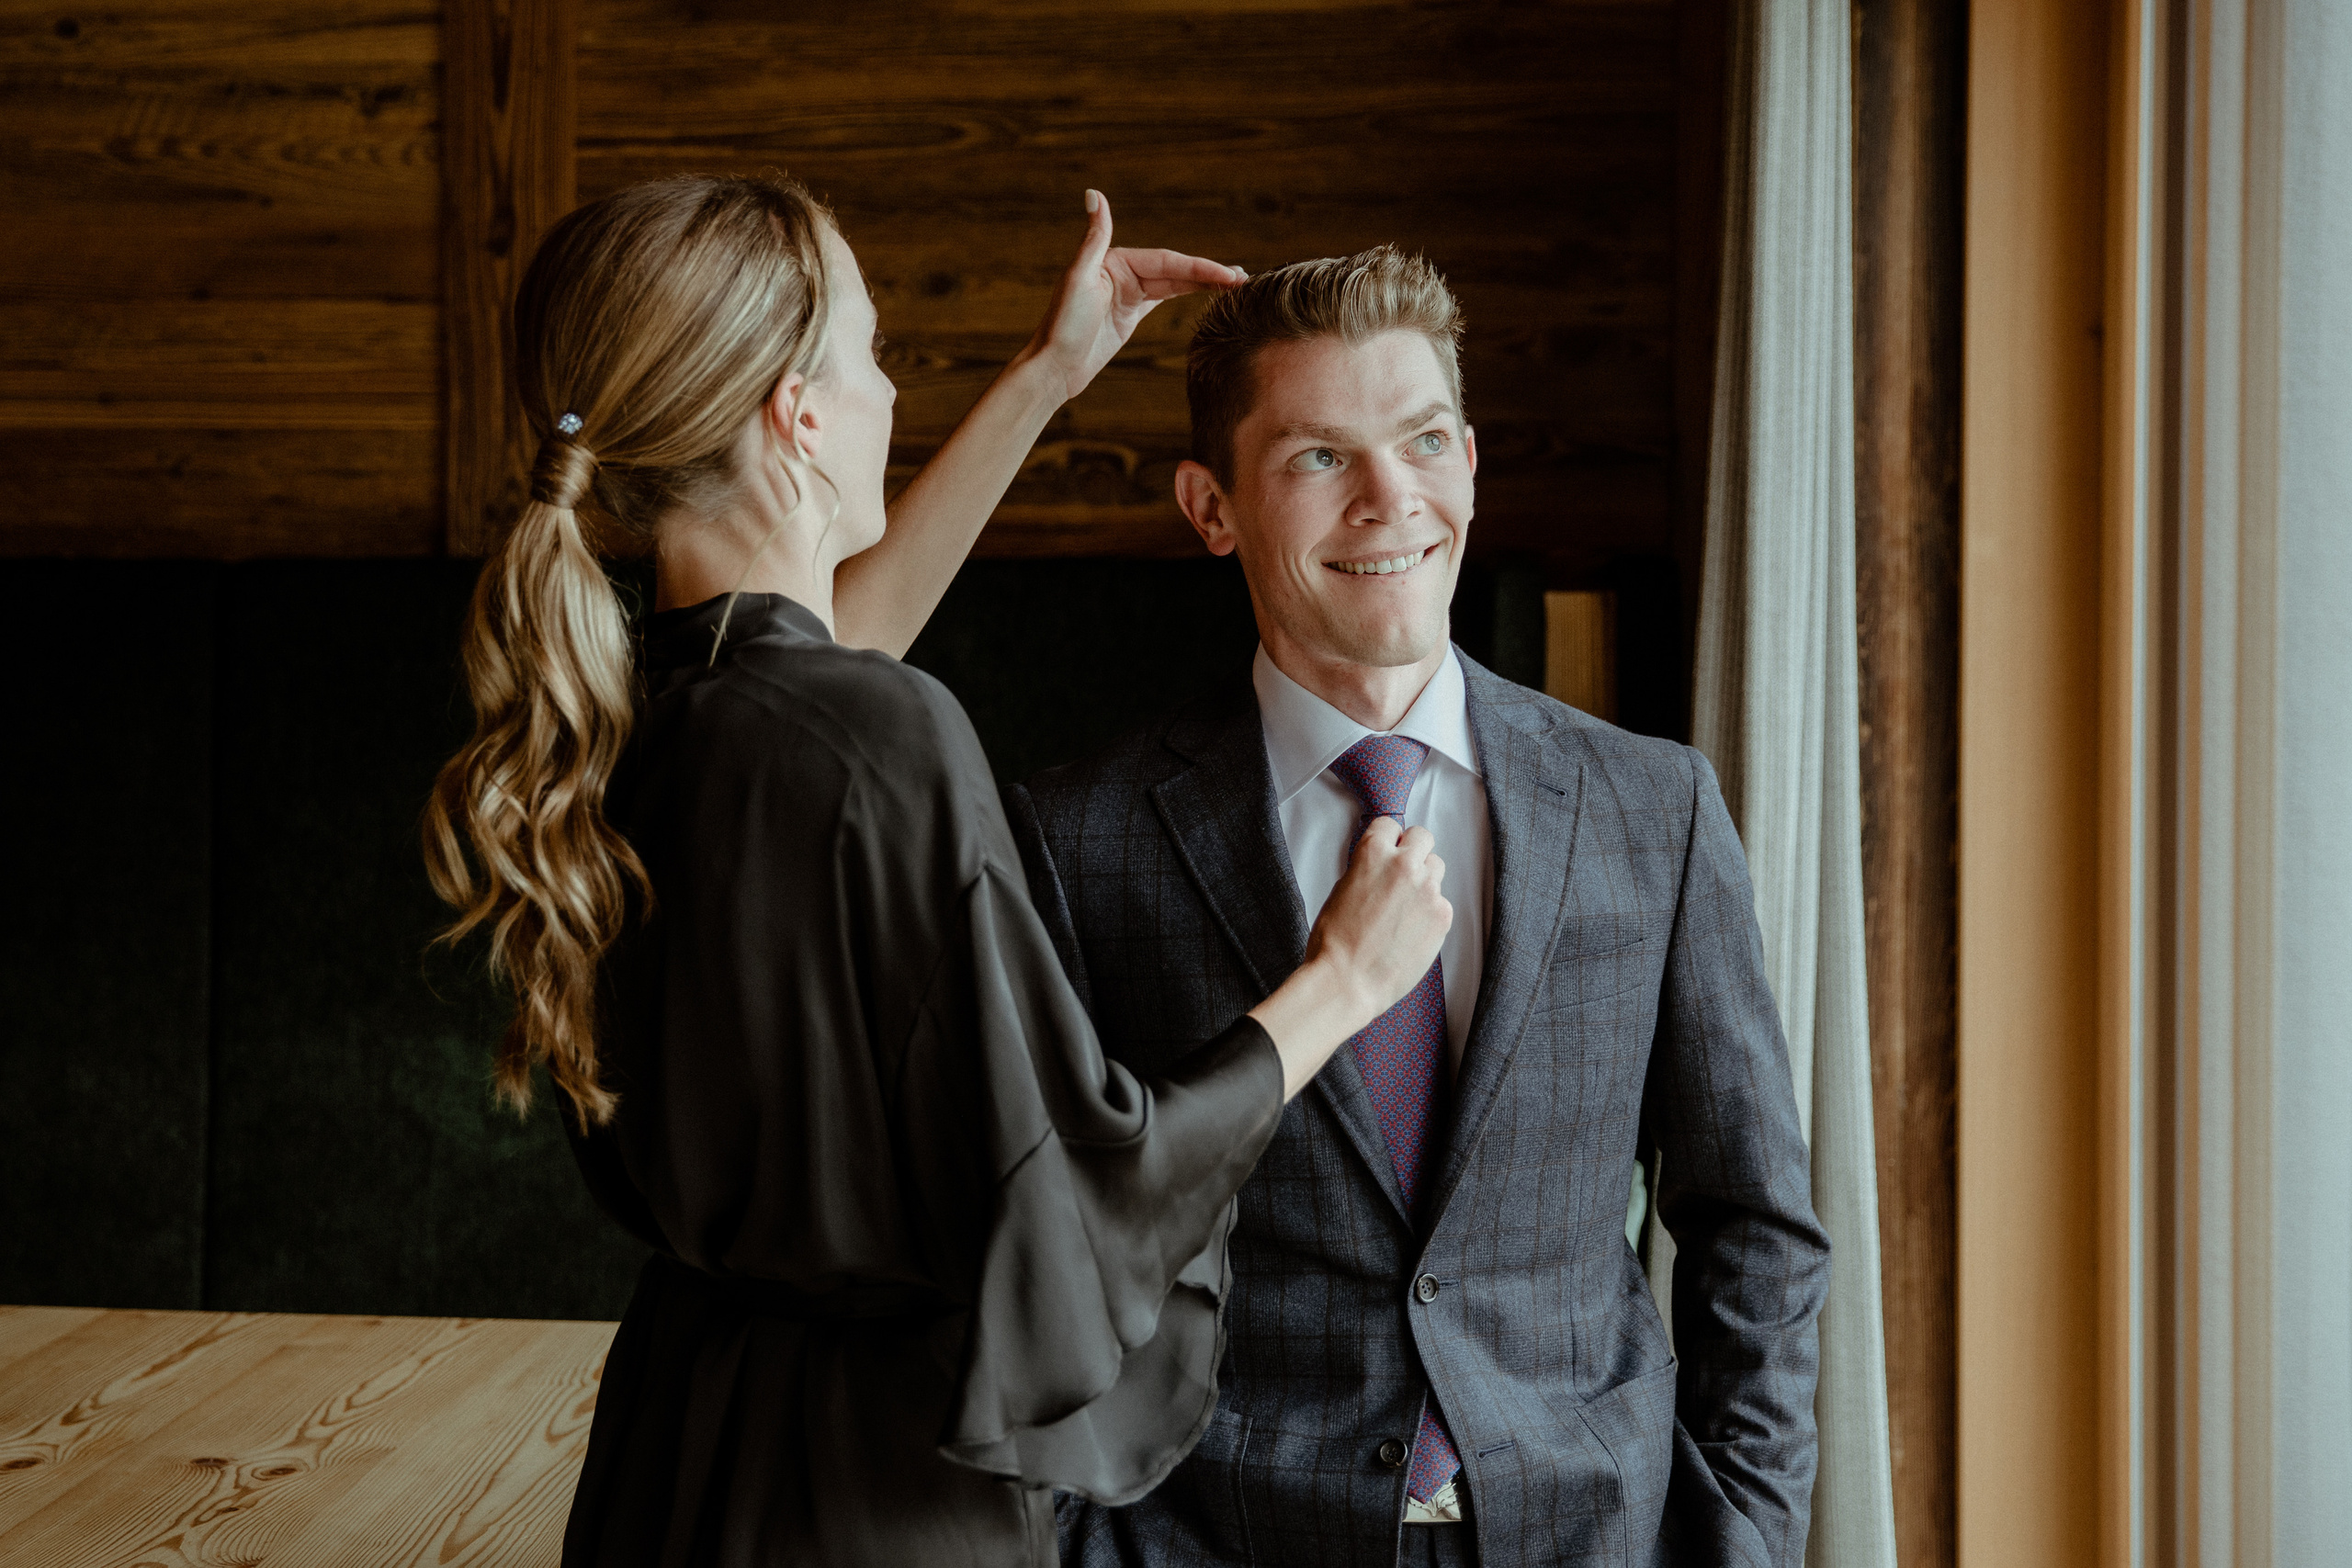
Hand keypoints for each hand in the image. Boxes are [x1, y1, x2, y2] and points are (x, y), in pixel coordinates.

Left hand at [1019, 190, 1245, 404]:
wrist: (1054, 368)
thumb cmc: (1062, 325)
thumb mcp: (1078, 277)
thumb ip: (1095, 236)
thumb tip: (1094, 194)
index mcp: (1115, 261)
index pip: (1167, 262)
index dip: (1200, 268)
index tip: (1229, 275)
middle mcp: (1124, 273)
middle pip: (1176, 271)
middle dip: (1210, 275)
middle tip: (1244, 279)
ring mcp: (1128, 294)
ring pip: (1174, 285)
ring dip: (1204, 283)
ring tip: (1236, 284)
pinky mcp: (1129, 316)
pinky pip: (1165, 299)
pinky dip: (1188, 295)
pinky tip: (1208, 293)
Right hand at [1306, 819, 1453, 1023]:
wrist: (1347, 981)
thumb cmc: (1334, 942)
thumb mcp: (1342, 889)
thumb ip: (1368, 870)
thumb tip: (1382, 867)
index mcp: (1372, 853)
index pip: (1391, 825)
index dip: (1388, 840)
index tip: (1388, 851)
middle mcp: (1404, 865)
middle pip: (1422, 838)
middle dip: (1413, 851)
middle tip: (1402, 874)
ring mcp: (1427, 890)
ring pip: (1436, 868)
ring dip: (1424, 880)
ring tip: (1405, 907)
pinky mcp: (1442, 915)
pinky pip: (1442, 902)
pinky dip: (1430, 913)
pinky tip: (1410, 931)